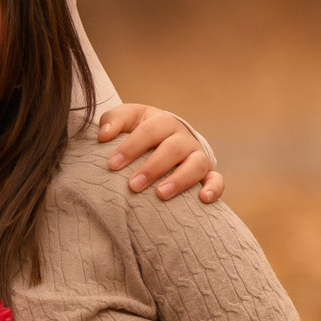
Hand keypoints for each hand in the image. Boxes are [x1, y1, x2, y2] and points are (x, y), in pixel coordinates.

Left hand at [98, 104, 223, 202]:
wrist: (165, 142)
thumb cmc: (140, 133)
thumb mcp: (128, 120)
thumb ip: (113, 121)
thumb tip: (103, 135)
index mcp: (162, 122)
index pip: (148, 130)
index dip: (131, 146)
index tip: (112, 164)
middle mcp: (182, 138)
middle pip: (172, 148)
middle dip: (152, 167)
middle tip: (133, 186)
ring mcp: (197, 155)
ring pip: (195, 165)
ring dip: (179, 180)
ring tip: (161, 195)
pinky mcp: (208, 174)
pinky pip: (216, 180)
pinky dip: (213, 188)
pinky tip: (203, 199)